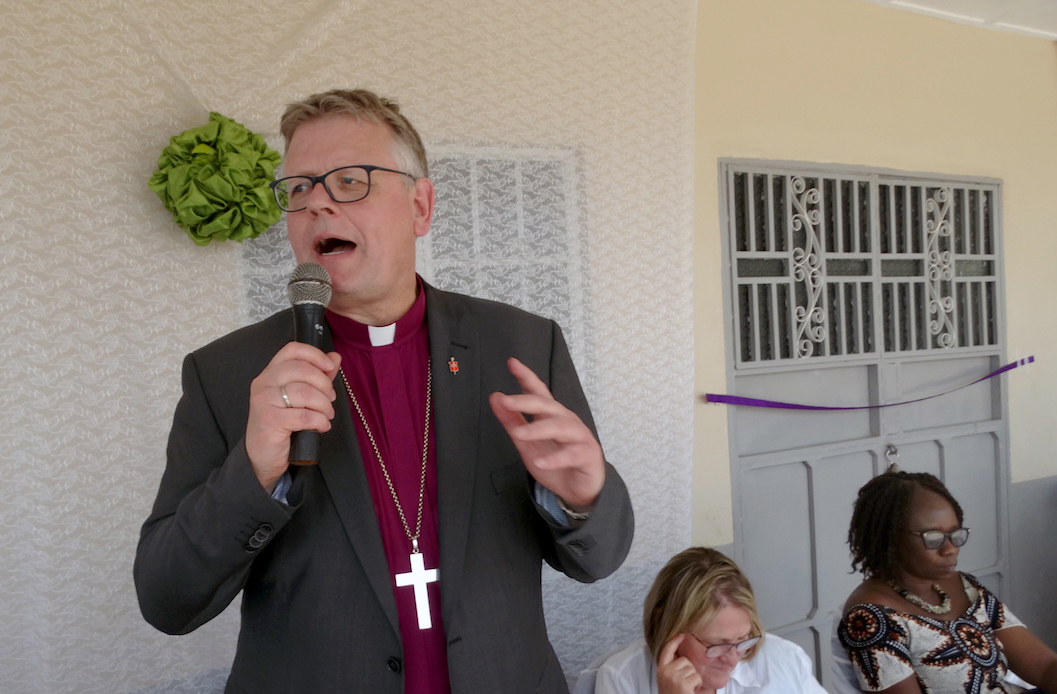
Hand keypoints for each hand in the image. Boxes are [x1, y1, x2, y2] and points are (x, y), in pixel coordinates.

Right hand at [245, 342, 340, 490]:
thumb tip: (335, 357)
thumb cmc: (281, 424)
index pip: (292, 350)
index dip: (315, 354)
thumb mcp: (299, 398)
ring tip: (326, 415)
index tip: (330, 367)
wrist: (262, 456)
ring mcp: (264, 401)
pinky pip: (304, 415)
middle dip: (324, 384)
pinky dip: (319, 420)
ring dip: (324, 405)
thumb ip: (317, 376)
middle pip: (301, 369)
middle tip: (330, 399)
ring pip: (304, 392)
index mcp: (270, 373)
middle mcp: (264, 383)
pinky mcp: (269, 421)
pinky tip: (321, 426)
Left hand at [488, 357, 603, 508]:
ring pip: (560, 427)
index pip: (538, 392)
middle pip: (547, 406)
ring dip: (538, 429)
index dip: (526, 377)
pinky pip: (571, 454)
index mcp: (551, 415)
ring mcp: (579, 437)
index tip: (512, 363)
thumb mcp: (527, 442)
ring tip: (519, 434)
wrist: (577, 490)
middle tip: (505, 401)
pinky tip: (541, 461)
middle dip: (526, 401)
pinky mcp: (587, 455)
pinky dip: (555, 458)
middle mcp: (567, 421)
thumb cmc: (553, 461)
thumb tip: (495, 398)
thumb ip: (512, 421)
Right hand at [656, 633, 701, 693]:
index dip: (674, 641)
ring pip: (692, 668)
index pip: (667, 651)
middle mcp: (665, 672)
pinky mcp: (683, 684)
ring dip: (693, 678)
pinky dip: (697, 685)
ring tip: (687, 689)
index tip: (681, 634)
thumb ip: (671, 668)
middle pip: (684, 660)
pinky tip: (690, 692)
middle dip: (689, 670)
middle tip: (684, 684)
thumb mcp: (667, 680)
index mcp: (660, 670)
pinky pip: (697, 677)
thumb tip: (682, 656)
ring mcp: (674, 677)